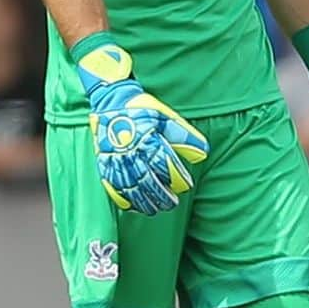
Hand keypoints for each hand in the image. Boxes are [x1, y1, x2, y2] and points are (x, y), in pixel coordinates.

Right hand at [75, 40, 208, 214]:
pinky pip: (112, 184)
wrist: (110, 98)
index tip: (186, 186)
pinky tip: (131, 206)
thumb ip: (184, 135)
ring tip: (154, 209)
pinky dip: (122, 197)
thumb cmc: (141, 107)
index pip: (164, 165)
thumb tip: (204, 152)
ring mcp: (116, 157)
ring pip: (131, 186)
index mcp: (147, 139)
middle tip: (171, 203)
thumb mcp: (166, 116)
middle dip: (161, 195)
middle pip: (148, 181)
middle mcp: (131, 151)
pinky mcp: (104, 161)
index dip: (177, 178)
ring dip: (143, 200)